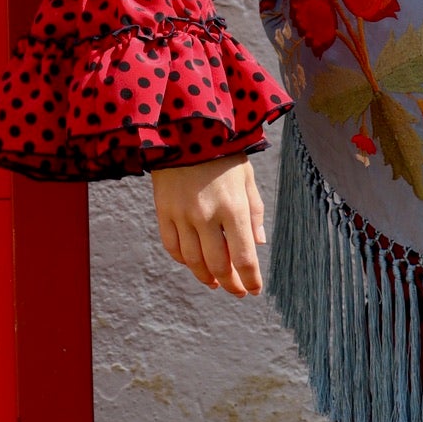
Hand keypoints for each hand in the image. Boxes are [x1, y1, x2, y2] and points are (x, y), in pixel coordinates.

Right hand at [150, 152, 266, 297]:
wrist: (186, 130)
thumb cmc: (224, 154)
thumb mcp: (247, 179)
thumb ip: (254, 212)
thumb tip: (258, 244)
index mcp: (233, 207)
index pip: (244, 257)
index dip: (250, 279)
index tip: (254, 290)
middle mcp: (207, 215)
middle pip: (218, 265)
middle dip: (231, 284)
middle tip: (237, 291)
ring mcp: (182, 214)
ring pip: (193, 261)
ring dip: (206, 277)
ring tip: (216, 282)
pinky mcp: (164, 211)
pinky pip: (172, 246)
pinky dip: (183, 260)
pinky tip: (193, 263)